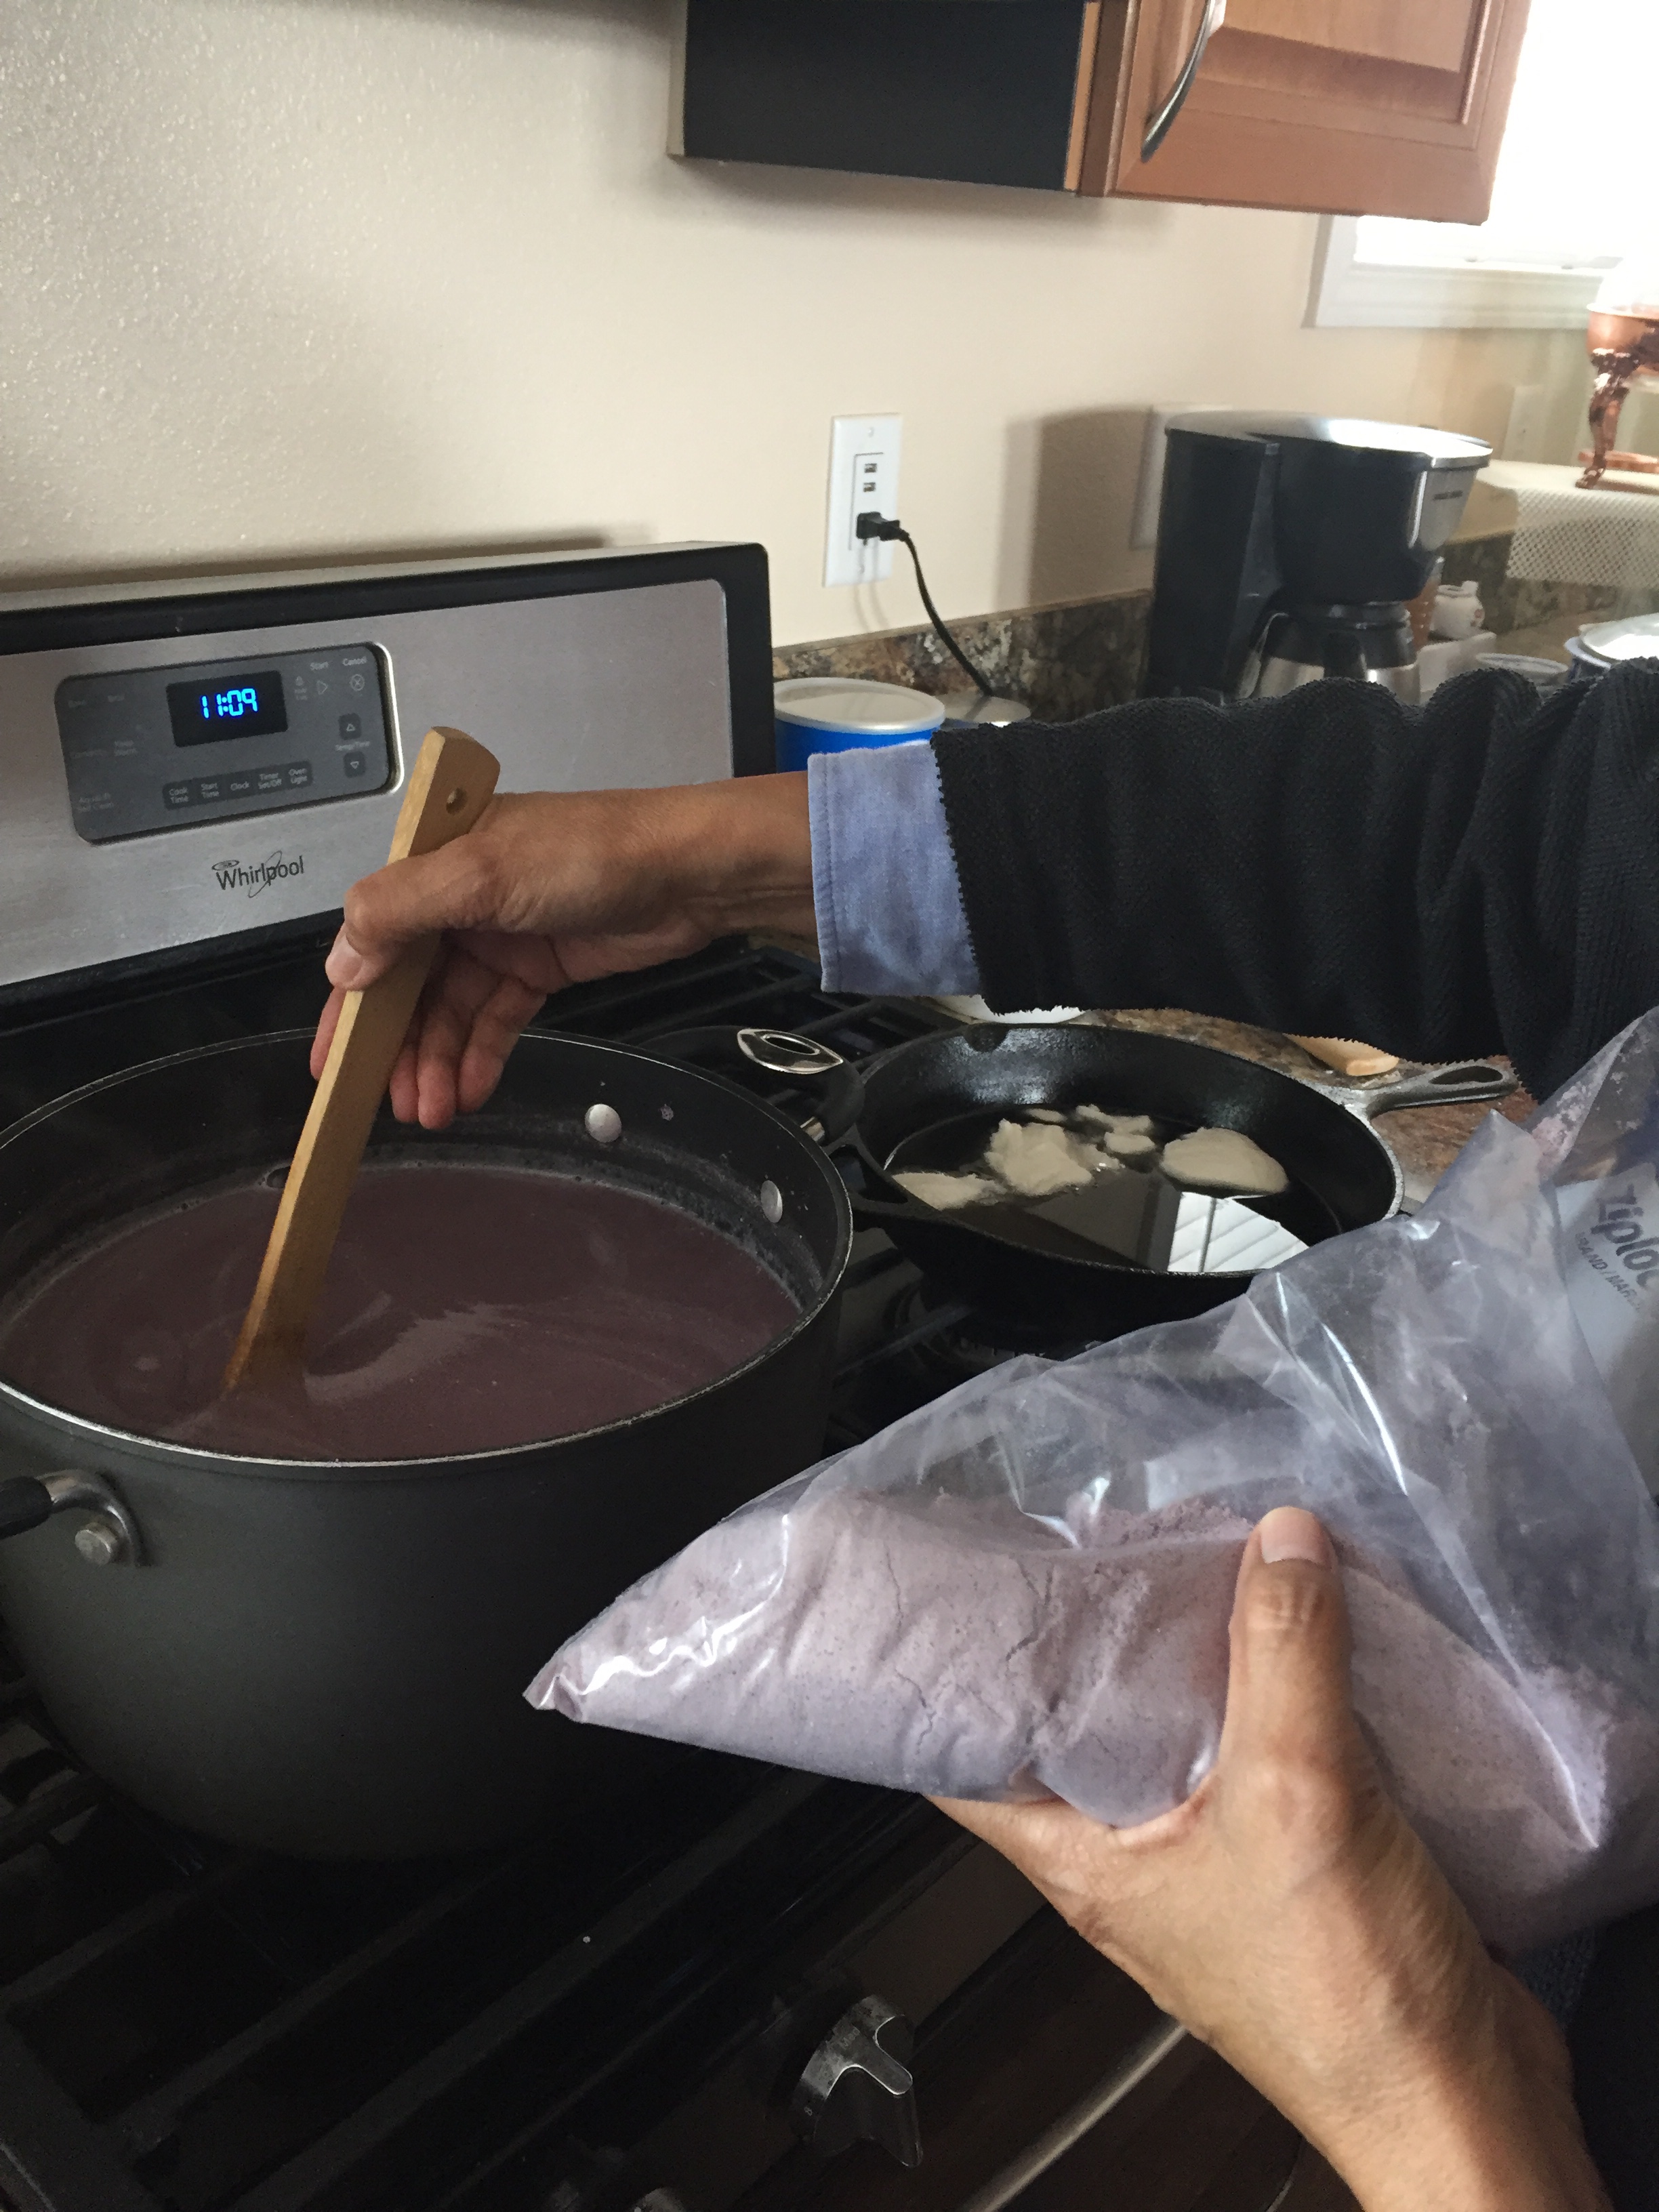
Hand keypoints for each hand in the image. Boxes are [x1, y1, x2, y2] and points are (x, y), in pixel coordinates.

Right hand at [309, 774, 813, 1127]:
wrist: (686, 873)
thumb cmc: (590, 852)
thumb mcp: (480, 873)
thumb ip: (401, 911)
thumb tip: (342, 961)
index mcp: (435, 860)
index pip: (374, 937)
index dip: (352, 1002)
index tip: (333, 1059)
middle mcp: (461, 898)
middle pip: (411, 984)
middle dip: (398, 1047)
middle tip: (388, 1102)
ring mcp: (502, 935)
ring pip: (453, 1011)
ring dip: (437, 1061)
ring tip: (431, 1110)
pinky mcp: (540, 966)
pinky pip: (496, 1019)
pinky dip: (480, 1055)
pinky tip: (468, 1091)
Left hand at [937, 1509, 1606, 2211]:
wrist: (1460, 2105)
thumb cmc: (1348, 2007)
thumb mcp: (1298, 1792)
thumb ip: (1282, 1655)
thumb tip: (1276, 1541)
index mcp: (1083, 1863)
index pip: (966, 1764)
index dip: (952, 1678)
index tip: (963, 1593)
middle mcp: (1132, 1866)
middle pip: (1079, 1733)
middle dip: (1092, 1643)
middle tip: (1102, 1549)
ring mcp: (1210, 1871)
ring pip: (1175, 1741)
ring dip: (1194, 1666)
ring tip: (1207, 1575)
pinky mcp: (1290, 1872)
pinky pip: (1260, 1762)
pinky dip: (1273, 1702)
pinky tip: (1304, 1651)